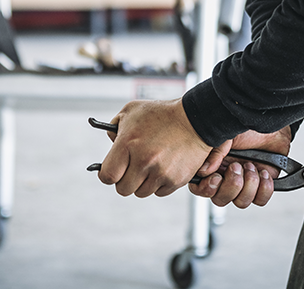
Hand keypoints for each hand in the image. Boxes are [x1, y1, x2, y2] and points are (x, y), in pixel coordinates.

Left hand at [96, 99, 211, 197]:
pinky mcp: (176, 180)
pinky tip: (164, 166)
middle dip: (126, 179)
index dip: (108, 174)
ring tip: (151, 164)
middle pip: (123, 189)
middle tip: (133, 168)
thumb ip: (114, 127)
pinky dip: (160, 183)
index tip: (113, 171)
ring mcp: (160, 172)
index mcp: (128, 144)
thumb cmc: (163, 114)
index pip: (107, 176)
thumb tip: (111, 142)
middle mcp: (143, 161)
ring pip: (142, 192)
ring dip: (143, 182)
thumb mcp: (132, 111)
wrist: (195, 119)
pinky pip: (160, 192)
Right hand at [189, 126, 291, 207]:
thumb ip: (214, 152)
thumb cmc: (246, 127)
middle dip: (231, 185)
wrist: (270, 125)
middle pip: (220, 199)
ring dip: (248, 185)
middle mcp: (226, 177)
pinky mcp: (261, 186)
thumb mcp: (225, 134)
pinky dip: (264, 189)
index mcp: (212, 166)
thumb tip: (205, 170)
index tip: (217, 178)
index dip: (207, 188)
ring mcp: (244, 183)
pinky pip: (260, 200)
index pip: (200, 188)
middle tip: (237, 166)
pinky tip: (264, 173)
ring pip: (241, 202)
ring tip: (252, 166)